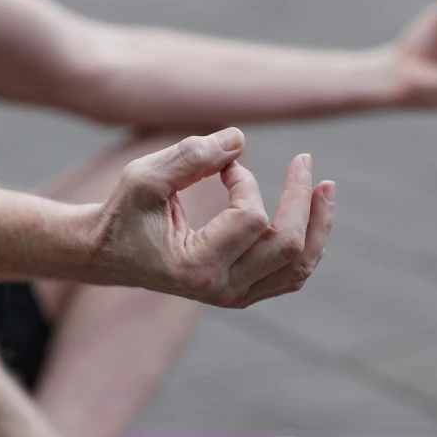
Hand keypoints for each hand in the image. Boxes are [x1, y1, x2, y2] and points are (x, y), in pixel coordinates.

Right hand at [86, 128, 334, 307]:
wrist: (111, 254)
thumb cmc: (125, 212)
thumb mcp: (145, 176)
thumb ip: (191, 155)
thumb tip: (241, 139)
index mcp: (196, 267)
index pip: (250, 218)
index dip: (245, 181)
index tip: (225, 164)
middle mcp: (221, 290)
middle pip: (287, 246)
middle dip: (301, 198)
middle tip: (304, 160)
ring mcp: (234, 297)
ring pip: (298, 266)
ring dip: (318, 225)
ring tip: (325, 188)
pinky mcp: (242, 294)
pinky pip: (291, 275)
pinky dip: (307, 245)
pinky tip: (311, 216)